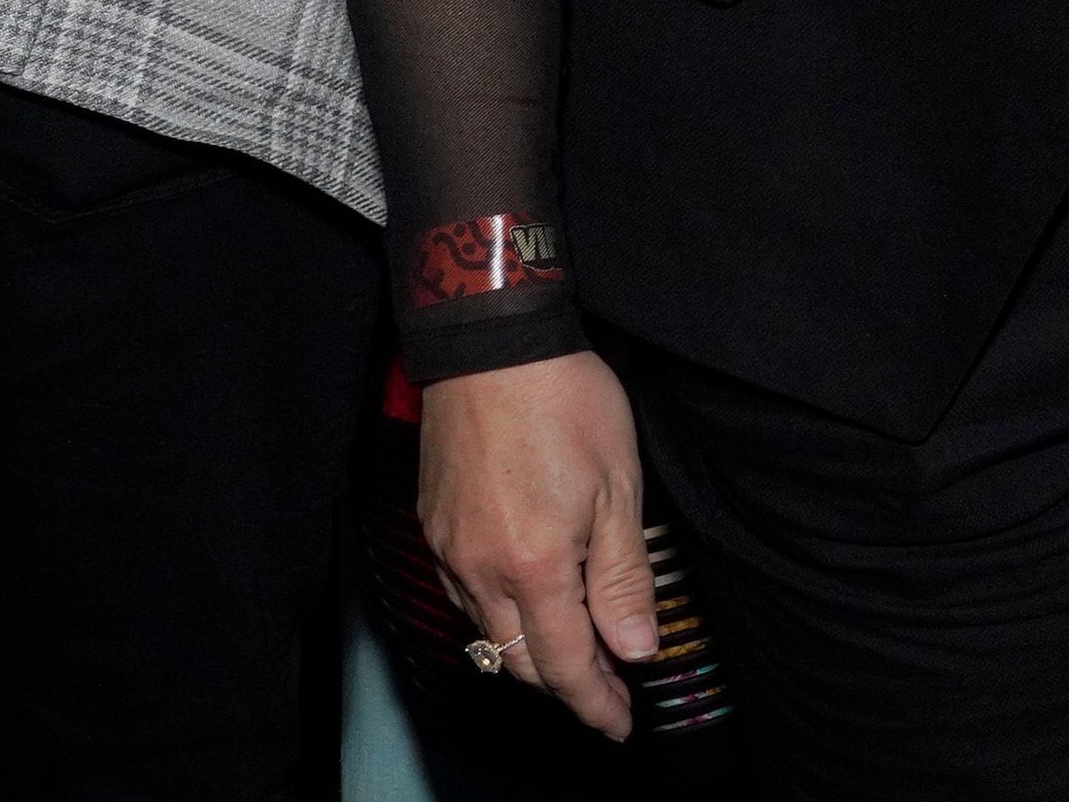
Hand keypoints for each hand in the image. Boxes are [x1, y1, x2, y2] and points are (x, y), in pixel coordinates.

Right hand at [419, 354, 661, 739]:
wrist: (492, 345)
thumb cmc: (566, 404)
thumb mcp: (619, 489)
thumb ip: (623, 578)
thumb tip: (633, 650)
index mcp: (534, 568)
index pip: (565, 665)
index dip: (594, 702)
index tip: (619, 724)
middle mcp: (480, 571)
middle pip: (520, 660)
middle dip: (565, 685)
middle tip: (607, 688)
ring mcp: (450, 550)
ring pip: (487, 634)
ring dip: (531, 652)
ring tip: (576, 649)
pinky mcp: (434, 525)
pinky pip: (464, 597)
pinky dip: (499, 616)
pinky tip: (527, 601)